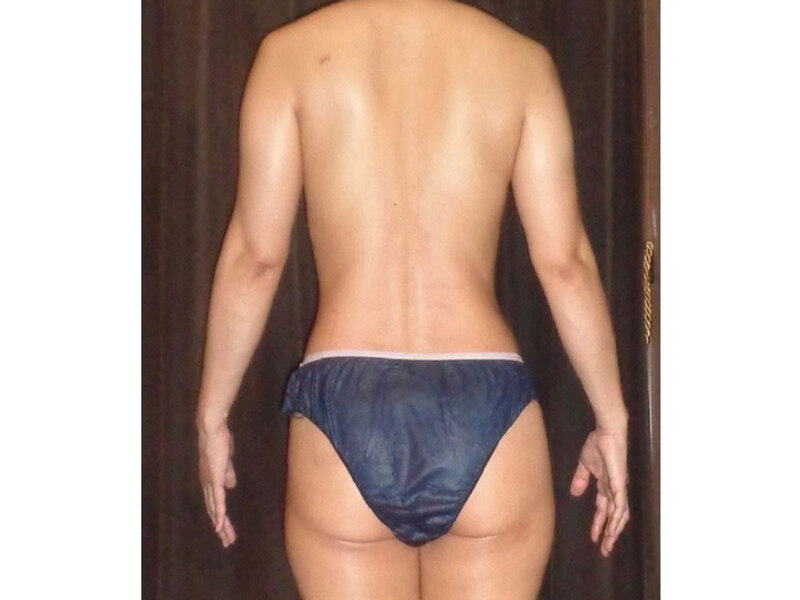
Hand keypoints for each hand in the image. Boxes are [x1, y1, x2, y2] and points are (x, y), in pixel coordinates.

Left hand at [197, 421, 237, 546]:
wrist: (212, 430)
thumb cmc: (219, 441)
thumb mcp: (225, 461)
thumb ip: (228, 474)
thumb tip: (231, 486)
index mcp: (209, 481)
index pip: (215, 503)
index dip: (220, 516)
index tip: (225, 529)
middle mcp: (206, 485)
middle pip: (214, 510)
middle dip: (221, 527)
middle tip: (227, 541)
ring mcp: (209, 483)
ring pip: (215, 509)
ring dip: (221, 525)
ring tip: (226, 538)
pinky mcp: (214, 480)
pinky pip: (217, 500)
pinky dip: (218, 514)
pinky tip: (219, 525)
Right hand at [569, 427, 629, 556]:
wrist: (607, 433)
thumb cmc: (598, 444)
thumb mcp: (585, 465)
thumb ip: (581, 479)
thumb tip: (574, 493)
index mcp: (606, 485)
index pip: (603, 510)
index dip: (599, 524)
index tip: (594, 538)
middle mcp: (614, 490)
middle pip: (614, 517)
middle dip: (609, 534)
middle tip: (604, 550)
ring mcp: (618, 488)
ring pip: (619, 515)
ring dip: (613, 530)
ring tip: (608, 543)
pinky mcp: (619, 484)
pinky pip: (620, 505)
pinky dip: (617, 518)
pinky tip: (613, 528)